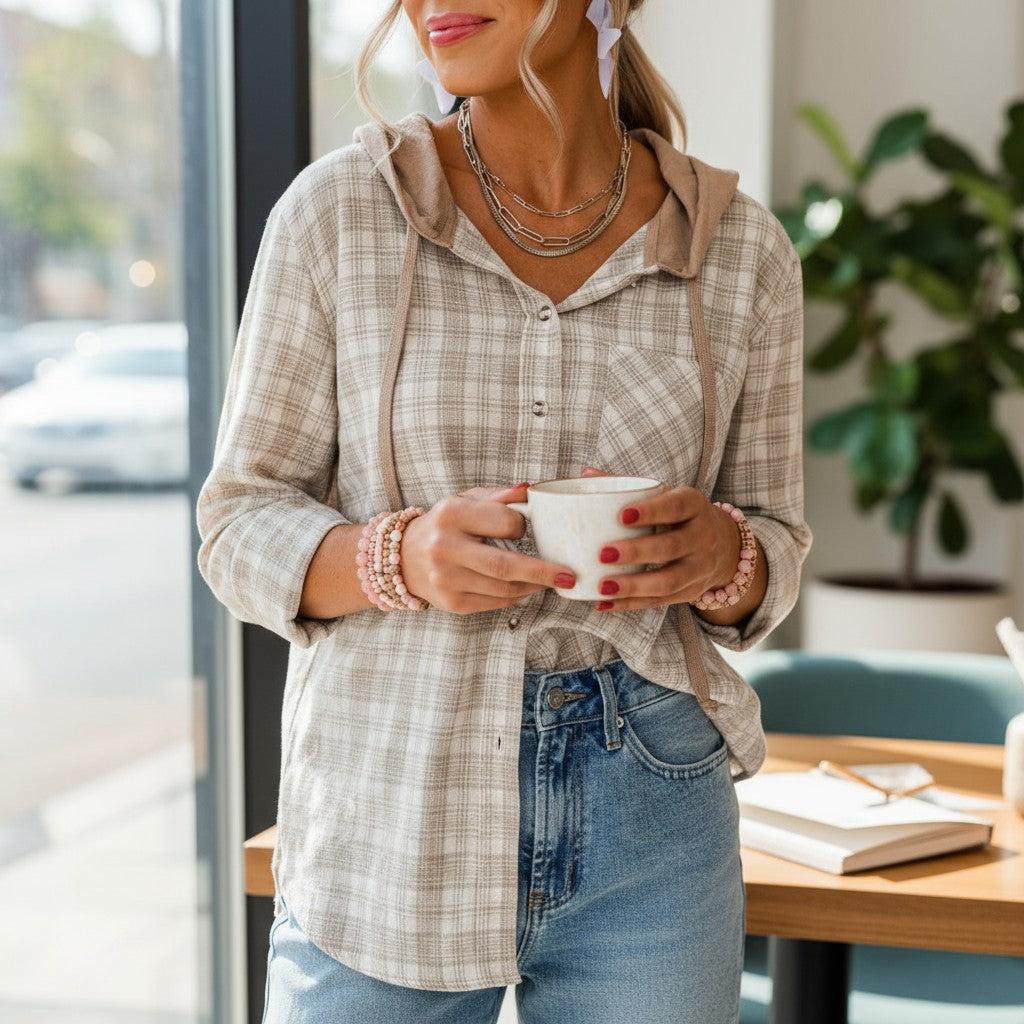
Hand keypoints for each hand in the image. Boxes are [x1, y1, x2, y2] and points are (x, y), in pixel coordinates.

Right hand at [400, 485, 576, 613]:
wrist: (402, 557)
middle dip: (543, 572)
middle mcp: (445, 548)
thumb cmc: (444, 525)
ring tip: (551, 581)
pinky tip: (525, 588)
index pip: (504, 522)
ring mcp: (446, 579)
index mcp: (452, 514)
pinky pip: (496, 603)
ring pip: (504, 589)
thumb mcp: (465, 500)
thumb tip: (532, 490)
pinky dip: (516, 596)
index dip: (523, 526)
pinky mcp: (452, 602)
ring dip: (534, 586)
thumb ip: (499, 496)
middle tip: (570, 576)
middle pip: (505, 566)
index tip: (528, 528)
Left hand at [580, 467, 739, 610]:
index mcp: (694, 505)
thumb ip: (628, 487)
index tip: (621, 515)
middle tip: (603, 554)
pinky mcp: (691, 592)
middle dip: (636, 552)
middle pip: (671, 547)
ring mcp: (700, 567)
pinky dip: (630, 604)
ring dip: (633, 586)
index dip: (650, 511)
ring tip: (602, 586)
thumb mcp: (664, 495)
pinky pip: (660, 601)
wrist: (721, 544)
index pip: (675, 507)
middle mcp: (703, 536)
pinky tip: (604, 603)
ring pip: (668, 581)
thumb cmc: (678, 515)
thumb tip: (587, 473)